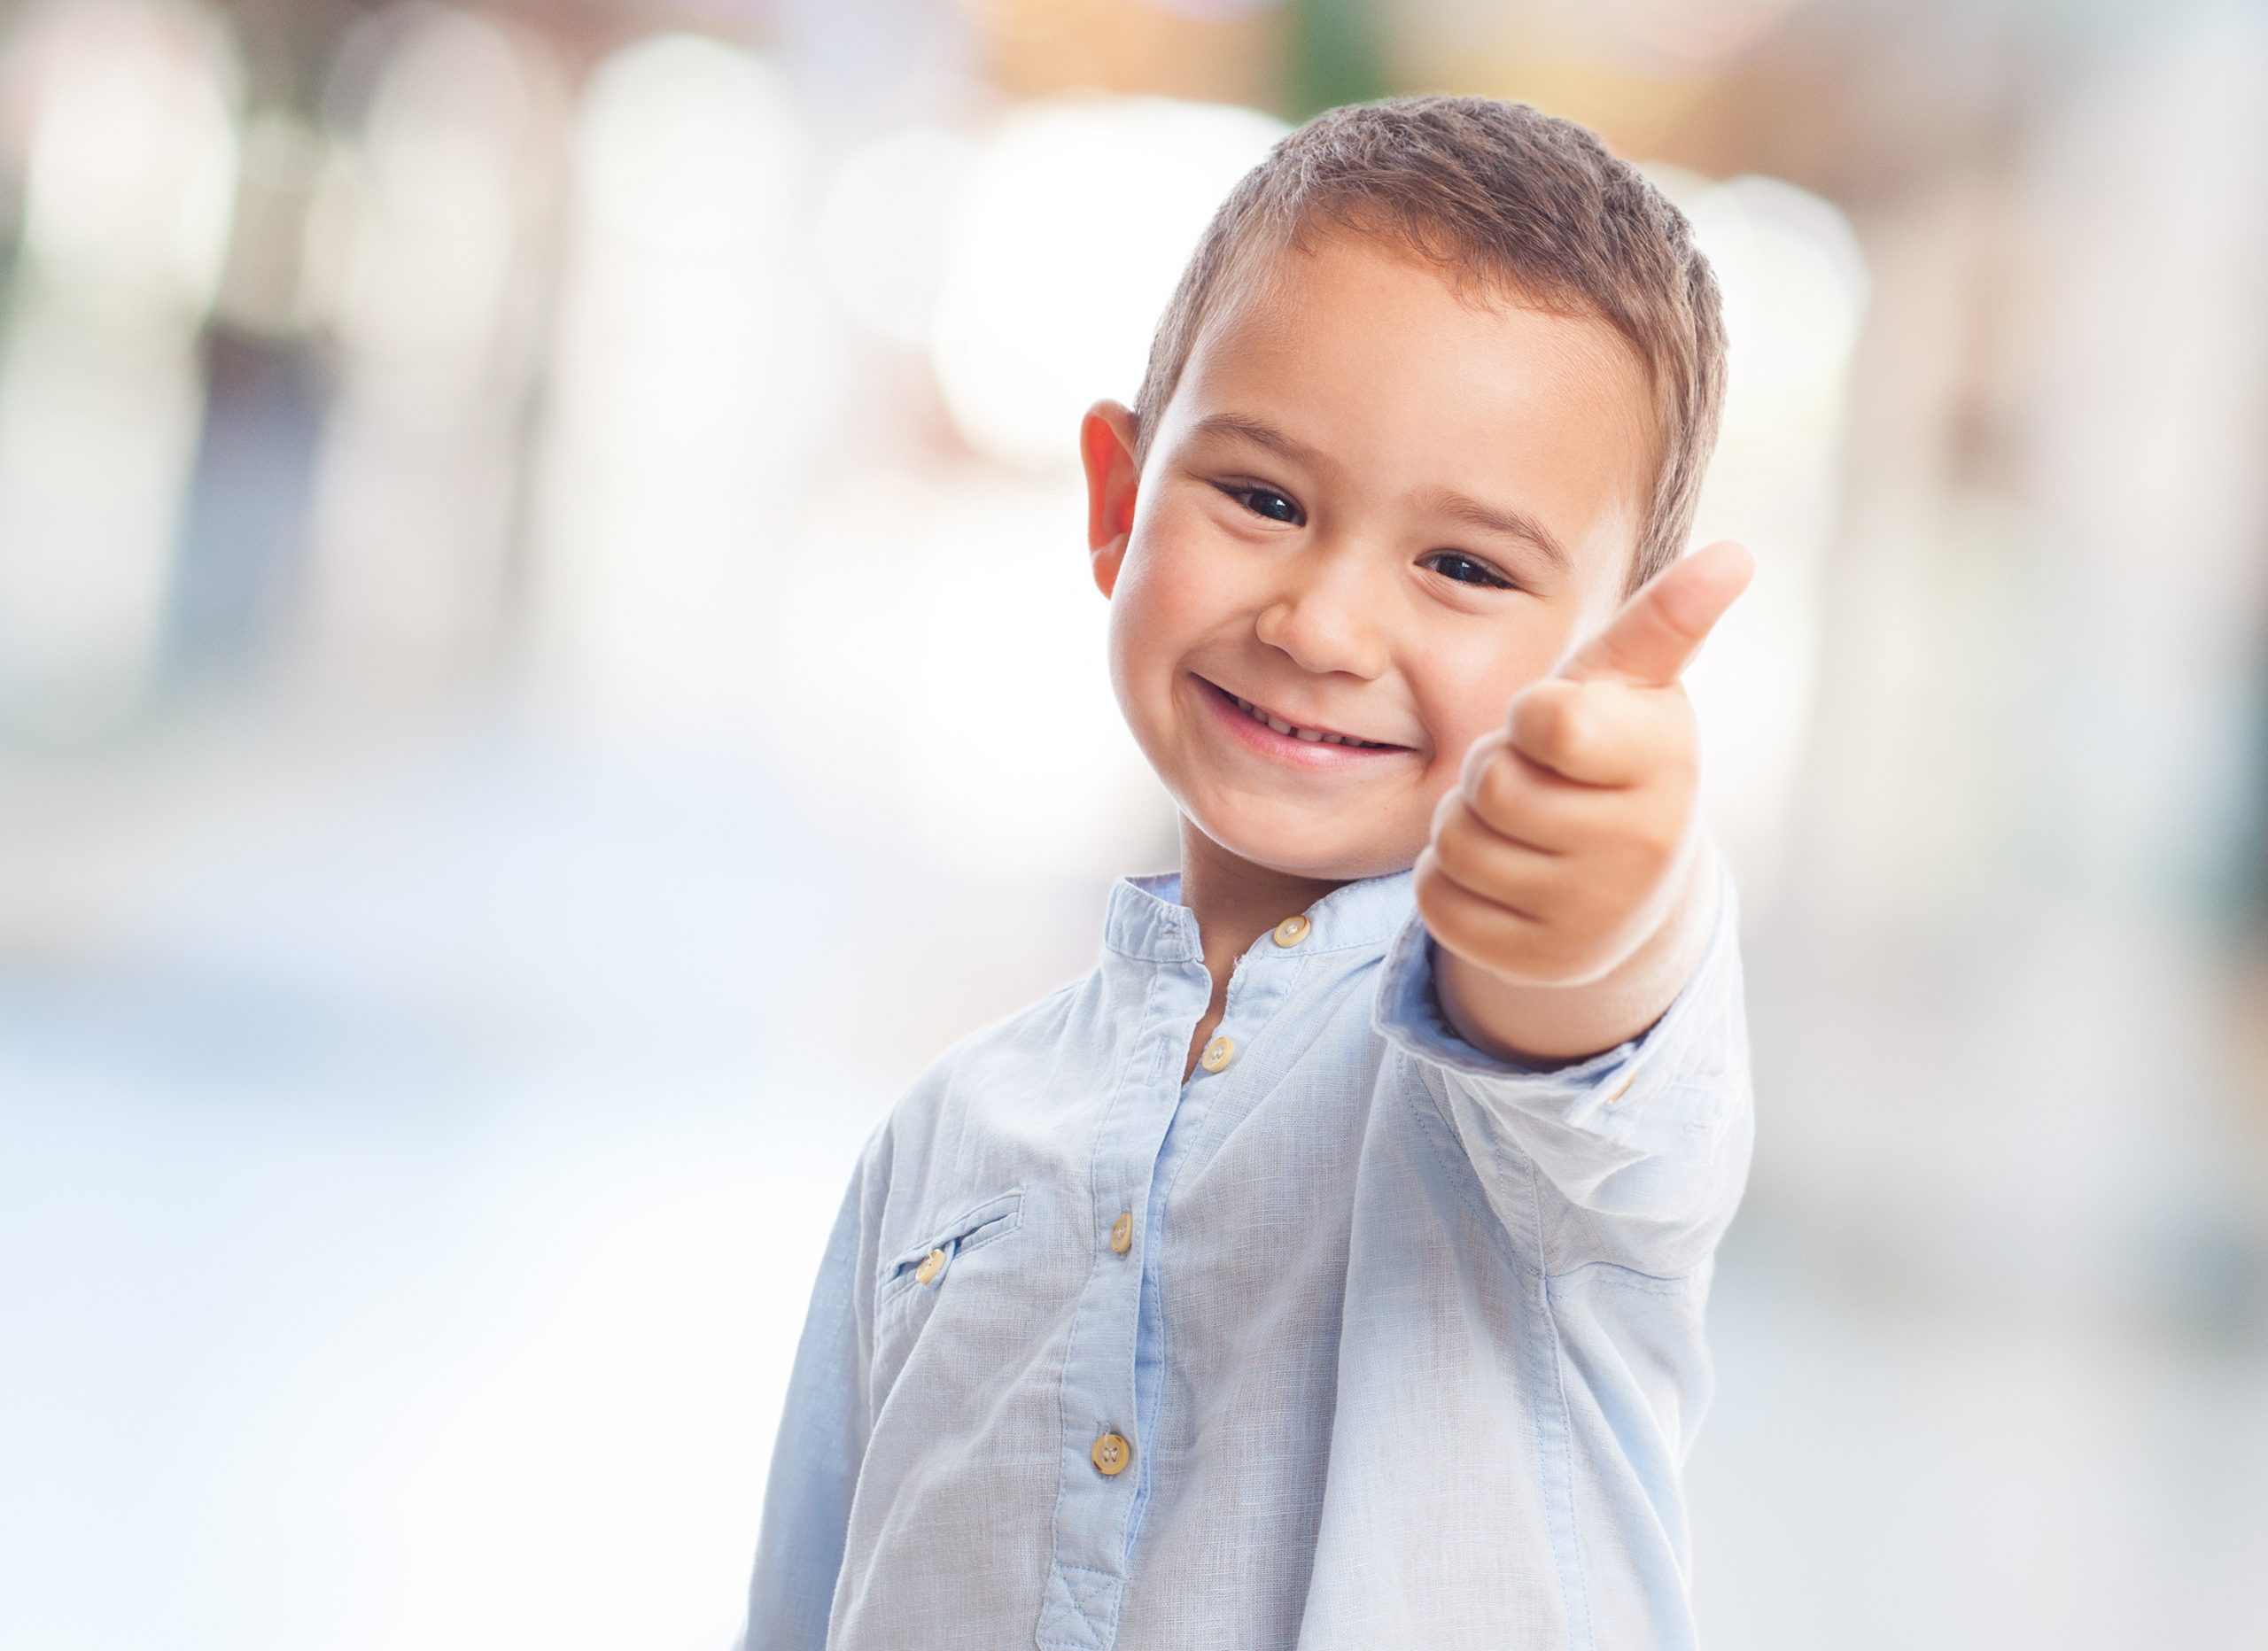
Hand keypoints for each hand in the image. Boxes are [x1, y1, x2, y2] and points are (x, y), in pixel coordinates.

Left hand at [1414, 539, 1753, 992]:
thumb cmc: (1613, 754)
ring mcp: (1592, 914)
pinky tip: (1504, 878)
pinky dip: (1449, 884)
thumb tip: (1733, 554)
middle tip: (1539, 778)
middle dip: (1494, 770)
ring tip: (1521, 825)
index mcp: (1663, 759)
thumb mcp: (1631, 685)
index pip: (1546, 721)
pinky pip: (1437, 902)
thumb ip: (1665, 621)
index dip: (1532, 717)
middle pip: (1488, 782)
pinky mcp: (1539, 962)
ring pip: (1456, 843)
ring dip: (1467, 826)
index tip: (1560, 727)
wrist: (1629, 886)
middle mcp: (1641, 846)